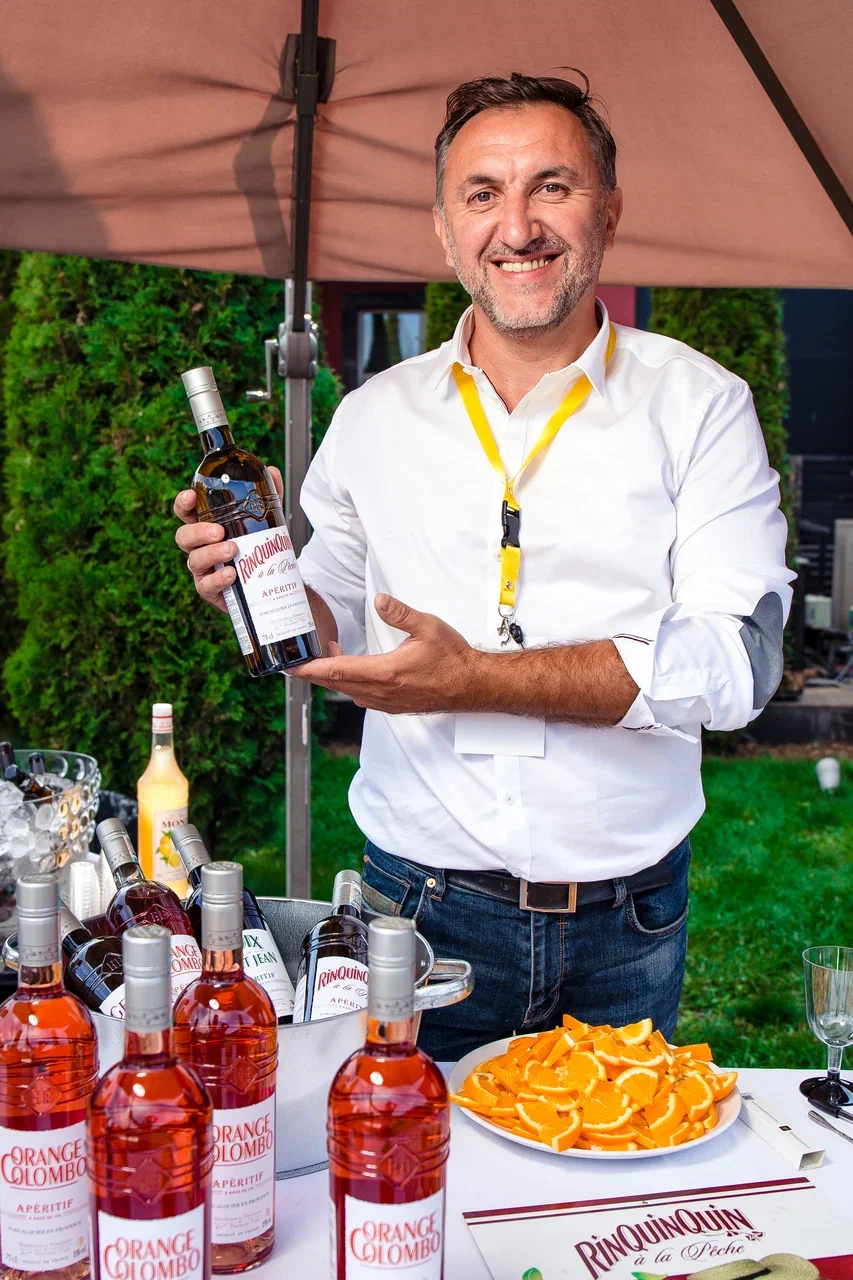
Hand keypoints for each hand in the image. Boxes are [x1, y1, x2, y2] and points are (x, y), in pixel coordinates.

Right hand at [173, 467, 282, 612]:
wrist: (270, 581)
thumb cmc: (257, 545)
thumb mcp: (265, 518)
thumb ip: (267, 495)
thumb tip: (273, 471)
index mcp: (206, 525)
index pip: (186, 512)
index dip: (183, 504)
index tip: (191, 496)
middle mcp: (199, 547)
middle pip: (183, 537)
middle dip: (198, 532)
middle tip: (219, 531)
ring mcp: (204, 569)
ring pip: (194, 560)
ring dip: (211, 553)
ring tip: (232, 549)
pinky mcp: (212, 590)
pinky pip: (206, 585)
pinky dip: (218, 579)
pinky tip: (231, 574)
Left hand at [289, 594, 478, 713]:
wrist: (472, 685)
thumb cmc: (452, 659)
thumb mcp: (428, 627)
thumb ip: (400, 613)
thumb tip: (379, 600)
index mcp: (385, 672)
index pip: (338, 671)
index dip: (312, 668)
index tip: (293, 667)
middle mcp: (382, 692)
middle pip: (337, 684)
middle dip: (315, 671)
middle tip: (298, 660)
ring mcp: (387, 702)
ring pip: (348, 692)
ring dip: (334, 677)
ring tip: (328, 657)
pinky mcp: (394, 706)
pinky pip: (362, 697)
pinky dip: (350, 685)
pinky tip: (353, 672)